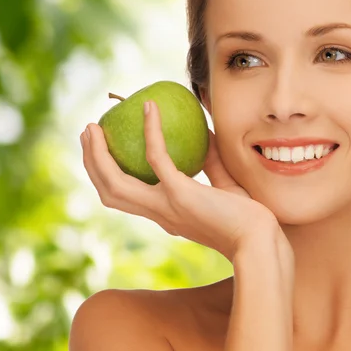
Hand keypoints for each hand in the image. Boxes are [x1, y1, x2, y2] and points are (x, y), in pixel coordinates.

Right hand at [80, 100, 282, 262]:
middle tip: (88, 132)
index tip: (102, 148)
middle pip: (108, 191)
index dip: (106, 173)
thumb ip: (210, 161)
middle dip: (91, 162)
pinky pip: (157, 159)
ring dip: (99, 154)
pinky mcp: (181, 195)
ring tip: (94, 126)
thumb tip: (204, 130)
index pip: (125, 197)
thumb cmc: (249, 217)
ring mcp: (166, 206)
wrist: (262, 242)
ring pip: (115, 183)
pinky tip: (151, 108)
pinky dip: (151, 131)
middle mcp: (158, 213)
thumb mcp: (224, 185)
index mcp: (165, 213)